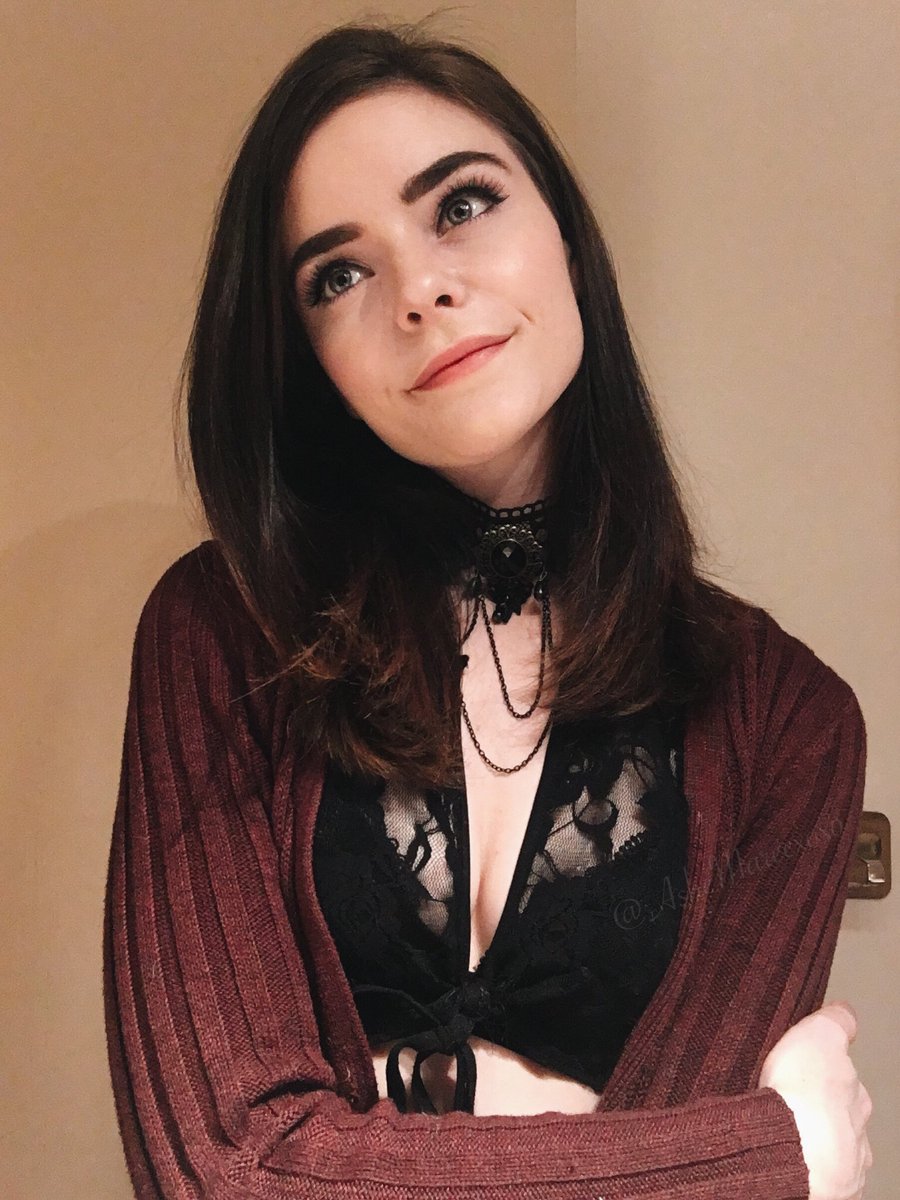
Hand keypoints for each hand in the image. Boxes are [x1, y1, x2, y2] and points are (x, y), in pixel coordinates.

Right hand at [760, 1001, 872, 1199]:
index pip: (848, 1081)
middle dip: (825, 1114)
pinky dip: (808, 1171)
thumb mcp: (817, 1035)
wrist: (789, 1152)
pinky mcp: (827, 1193)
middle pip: (843, 1119)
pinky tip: (788, 1160)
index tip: (814, 1074)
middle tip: (793, 1105)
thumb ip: (836, 1023)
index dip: (829, 1075)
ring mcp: (846, 1166)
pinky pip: (821, 1181)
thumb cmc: (801, 1096)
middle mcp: (858, 1133)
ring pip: (835, 1152)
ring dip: (817, 1144)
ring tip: (786, 1134)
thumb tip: (847, 1011)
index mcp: (856, 1096)